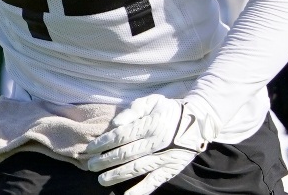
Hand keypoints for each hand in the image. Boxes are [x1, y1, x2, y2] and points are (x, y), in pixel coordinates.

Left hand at [84, 94, 219, 194]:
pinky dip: (141, 190)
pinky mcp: (171, 169)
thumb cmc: (169, 110)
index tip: (90, 149)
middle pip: (125, 154)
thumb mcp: (151, 102)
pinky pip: (154, 181)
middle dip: (105, 161)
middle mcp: (155, 142)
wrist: (198, 122)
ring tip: (101, 180)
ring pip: (136, 168)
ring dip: (117, 175)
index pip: (120, 136)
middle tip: (90, 166)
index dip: (103, 144)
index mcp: (149, 124)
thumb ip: (132, 111)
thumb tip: (115, 124)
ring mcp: (163, 157)